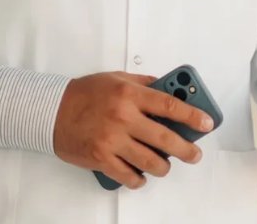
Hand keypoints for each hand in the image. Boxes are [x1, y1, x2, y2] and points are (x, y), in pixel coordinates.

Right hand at [52, 71, 211, 189]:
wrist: (50, 111)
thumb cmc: (85, 93)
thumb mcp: (117, 78)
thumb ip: (144, 84)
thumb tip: (169, 89)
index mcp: (130, 95)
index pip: (170, 105)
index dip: (193, 115)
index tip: (207, 123)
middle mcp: (123, 117)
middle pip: (165, 138)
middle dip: (186, 149)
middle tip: (194, 154)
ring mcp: (111, 140)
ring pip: (150, 161)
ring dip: (163, 166)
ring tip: (166, 165)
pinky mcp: (100, 158)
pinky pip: (128, 175)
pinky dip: (138, 179)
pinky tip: (142, 176)